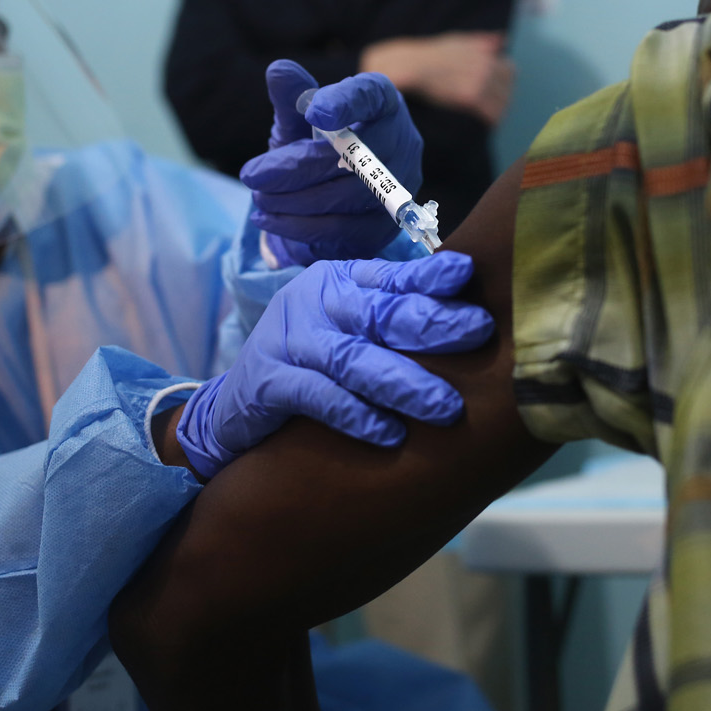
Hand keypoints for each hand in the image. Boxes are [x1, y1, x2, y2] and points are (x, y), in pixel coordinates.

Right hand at [174, 252, 492, 479]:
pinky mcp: (267, 382)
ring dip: (404, 383)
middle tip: (477, 334)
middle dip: (432, 322)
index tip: (468, 276)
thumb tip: (471, 317)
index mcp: (340, 282)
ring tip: (446, 407)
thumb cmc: (311, 363)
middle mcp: (314, 303)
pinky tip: (391, 434)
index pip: (391, 277)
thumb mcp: (349, 329)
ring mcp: (288, 340)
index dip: (430, 277)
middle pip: (379, 312)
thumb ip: (394, 317)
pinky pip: (318, 396)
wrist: (233, 405)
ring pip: (353, 358)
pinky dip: (357, 415)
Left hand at [240, 60, 422, 261]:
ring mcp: (400, 187)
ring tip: (258, 197)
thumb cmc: (315, 146)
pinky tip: (268, 218)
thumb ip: (292, 97)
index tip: (312, 110)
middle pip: (359, 155)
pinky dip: (299, 226)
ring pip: (350, 196)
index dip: (345, 103)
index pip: (371, 96)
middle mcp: (402, 142)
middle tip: (252, 175)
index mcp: (381, 102)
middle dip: (299, 167)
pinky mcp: (385, 226)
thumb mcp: (298, 120)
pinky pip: (344, 228)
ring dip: (295, 199)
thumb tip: (278, 70)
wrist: (324, 199)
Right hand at [361, 32, 515, 125]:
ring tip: (483, 115)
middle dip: (501, 99)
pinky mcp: (470, 96)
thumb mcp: (456, 41)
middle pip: (507, 89)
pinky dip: (490, 119)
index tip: (493, 91)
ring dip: (496, 111)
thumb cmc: (429, 55)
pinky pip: (492, 113)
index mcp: (486, 53)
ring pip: (502, 103)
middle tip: (486, 107)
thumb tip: (503, 40)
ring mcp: (479, 79)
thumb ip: (481, 42)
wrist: (408, 65)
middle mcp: (486, 64)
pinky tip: (481, 122)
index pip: (510, 71)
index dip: (502, 84)